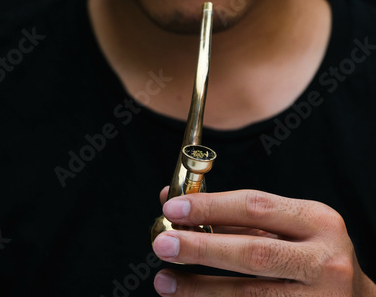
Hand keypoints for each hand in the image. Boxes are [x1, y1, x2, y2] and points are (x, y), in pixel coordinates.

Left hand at [152, 187, 375, 295]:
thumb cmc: (307, 255)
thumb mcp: (282, 226)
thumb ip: (232, 215)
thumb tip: (173, 199)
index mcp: (317, 221)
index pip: (255, 206)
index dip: (209, 207)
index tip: (171, 208)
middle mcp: (324, 260)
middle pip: (252, 253)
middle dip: (200, 248)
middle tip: (162, 244)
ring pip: (249, 295)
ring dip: (199, 288)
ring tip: (165, 281)